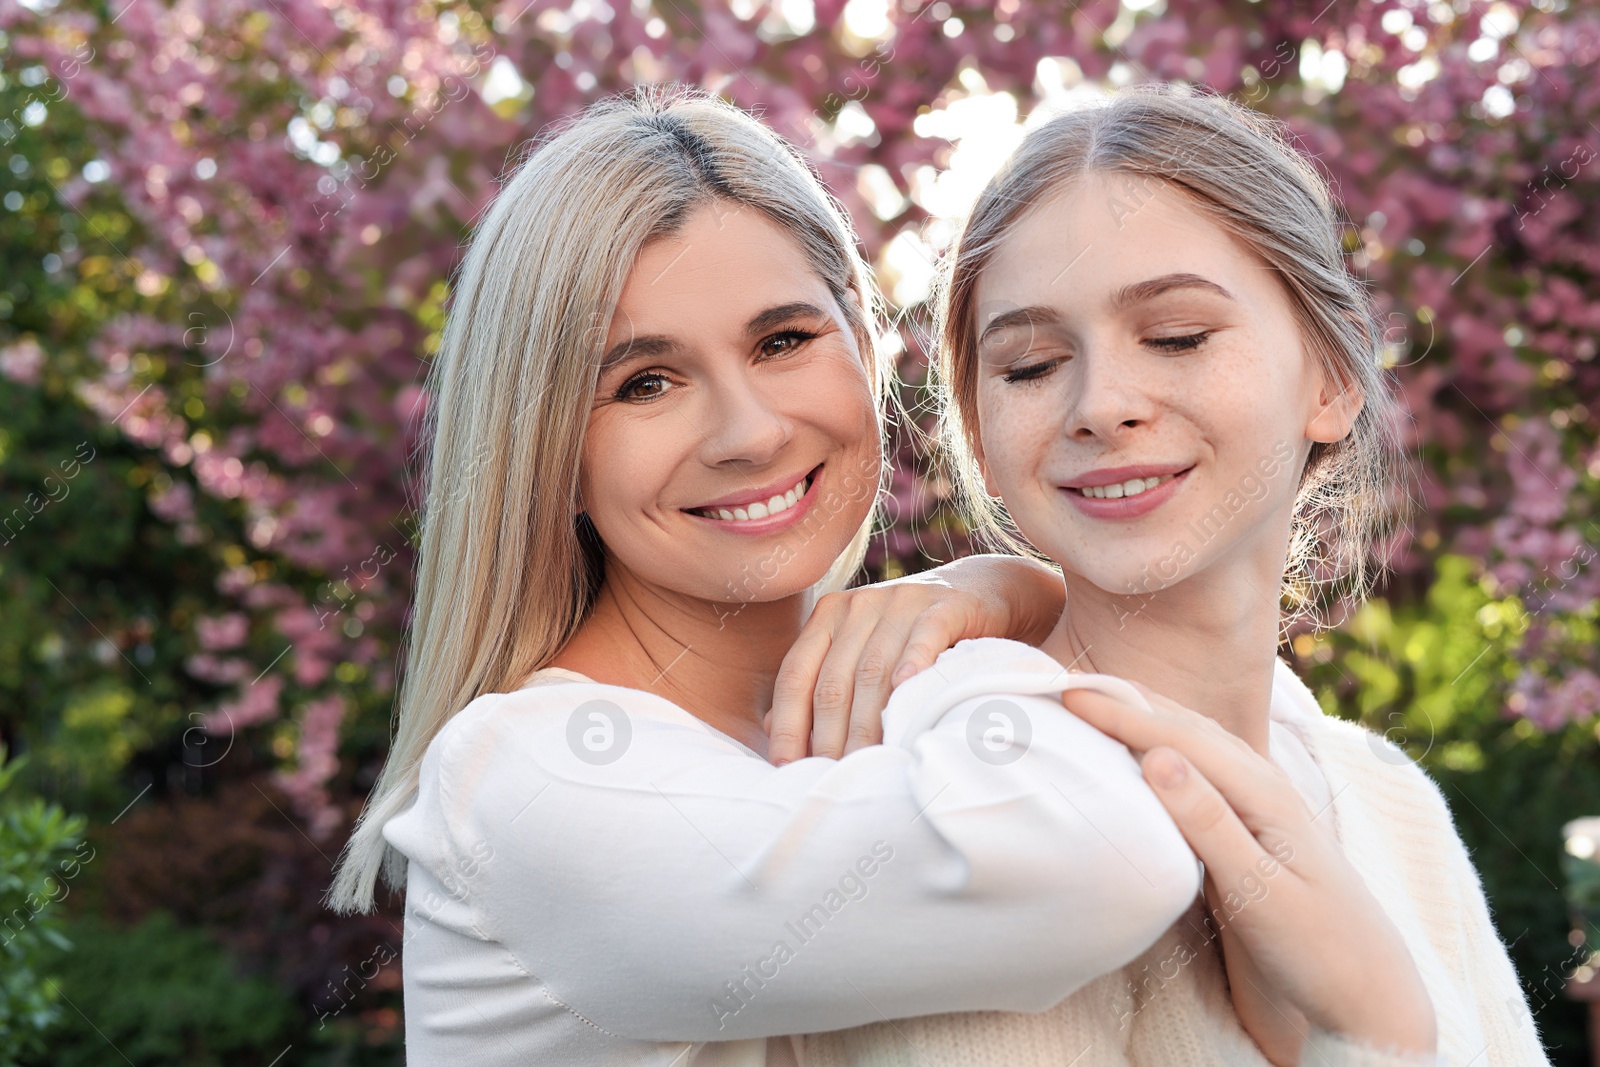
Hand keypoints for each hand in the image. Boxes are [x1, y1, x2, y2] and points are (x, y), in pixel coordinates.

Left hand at [764, 555, 1063, 763]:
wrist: (984, 592)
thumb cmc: (912, 636)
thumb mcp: (862, 650)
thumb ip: (820, 681)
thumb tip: (772, 724)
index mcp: (829, 616)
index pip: (796, 674)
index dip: (788, 722)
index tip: (785, 766)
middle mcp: (859, 605)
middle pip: (834, 680)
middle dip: (828, 736)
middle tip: (831, 779)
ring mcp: (902, 602)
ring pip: (874, 670)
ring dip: (867, 723)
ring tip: (866, 764)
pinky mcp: (944, 606)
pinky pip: (924, 637)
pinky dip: (914, 663)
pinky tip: (907, 692)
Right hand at [1062, 683, 1436, 1061]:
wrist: (1366, 996)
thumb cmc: (1317, 951)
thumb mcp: (1259, 893)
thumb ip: (1210, 823)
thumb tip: (1157, 756)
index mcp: (1265, 794)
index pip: (1179, 738)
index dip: (1121, 713)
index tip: (1067, 693)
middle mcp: (1264, 787)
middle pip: (1187, 726)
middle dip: (1127, 702)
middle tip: (1066, 685)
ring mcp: (1260, 804)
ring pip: (1195, 741)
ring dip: (1146, 716)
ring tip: (1096, 701)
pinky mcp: (1251, 827)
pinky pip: (1200, 768)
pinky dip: (1163, 745)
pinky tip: (1144, 749)